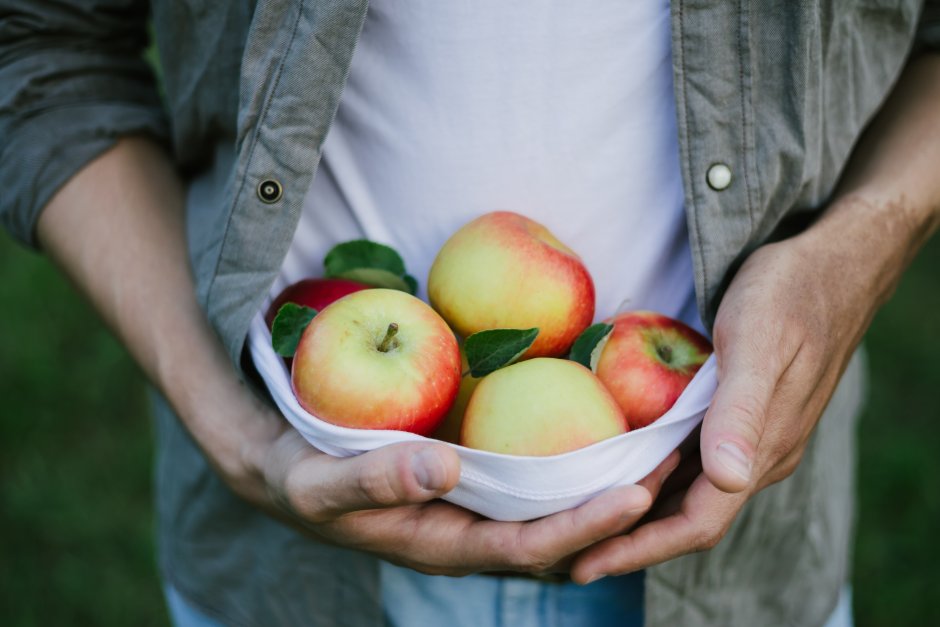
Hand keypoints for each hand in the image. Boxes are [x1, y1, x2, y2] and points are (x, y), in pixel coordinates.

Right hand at [250, 426, 679, 575]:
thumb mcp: (321, 482)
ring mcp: (480, 509)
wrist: (289, 470)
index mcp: (447, 546)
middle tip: (672, 463)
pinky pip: (539, 477)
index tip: (635, 493)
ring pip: (558, 508)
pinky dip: (576, 459)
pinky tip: (604, 420)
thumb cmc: (303, 479)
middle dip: (618, 509)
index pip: (531, 548)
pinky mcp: (480, 481)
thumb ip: (375, 477)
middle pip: (564, 534)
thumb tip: (444, 466)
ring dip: (607, 484)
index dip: (584, 527)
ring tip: (659, 444)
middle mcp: (474, 534)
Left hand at [570, 197, 902, 582]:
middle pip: (688, 516)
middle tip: (567, 549)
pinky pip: (691, 457)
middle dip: (631, 538)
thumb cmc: (792, 294)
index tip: (585, 564)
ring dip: (640, 507)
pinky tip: (620, 463)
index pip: (699, 522)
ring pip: (689, 490)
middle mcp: (756, 454)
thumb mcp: (759, 343)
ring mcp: (750, 436)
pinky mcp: (740, 413)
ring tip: (582, 516)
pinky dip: (654, 470)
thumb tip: (728, 480)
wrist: (834, 262)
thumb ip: (743, 412)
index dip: (641, 548)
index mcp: (763, 449)